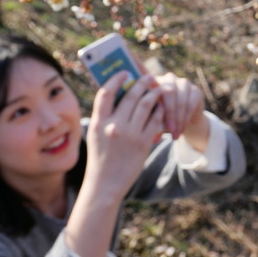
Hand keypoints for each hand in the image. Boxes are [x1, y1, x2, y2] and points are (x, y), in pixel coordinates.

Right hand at [84, 71, 163, 198]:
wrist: (105, 184)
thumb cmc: (100, 157)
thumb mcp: (95, 134)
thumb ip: (105, 116)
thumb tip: (120, 95)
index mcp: (98, 122)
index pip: (106, 92)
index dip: (116, 79)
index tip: (124, 72)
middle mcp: (114, 126)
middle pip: (131, 96)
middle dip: (142, 83)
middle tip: (149, 77)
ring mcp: (130, 134)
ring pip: (147, 104)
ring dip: (154, 94)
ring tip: (158, 89)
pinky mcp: (144, 142)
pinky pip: (155, 120)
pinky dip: (160, 110)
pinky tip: (162, 107)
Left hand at [156, 73, 209, 151]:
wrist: (183, 119)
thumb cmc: (162, 119)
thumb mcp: (153, 120)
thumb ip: (150, 123)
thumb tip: (153, 138)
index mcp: (153, 82)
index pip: (152, 88)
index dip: (152, 102)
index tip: (150, 120)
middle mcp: (168, 79)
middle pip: (168, 93)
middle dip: (169, 114)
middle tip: (169, 130)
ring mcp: (183, 83)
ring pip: (181, 100)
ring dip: (179, 119)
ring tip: (175, 134)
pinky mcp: (195, 90)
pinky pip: (191, 104)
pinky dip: (186, 119)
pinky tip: (182, 130)